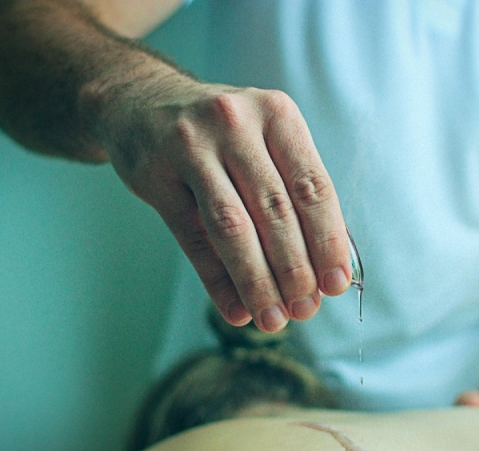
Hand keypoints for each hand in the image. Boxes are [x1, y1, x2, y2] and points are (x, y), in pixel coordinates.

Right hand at [92, 79, 350, 331]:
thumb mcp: (265, 143)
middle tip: (305, 310)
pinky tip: (235, 311)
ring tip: (274, 320)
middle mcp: (236, 123)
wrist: (141, 102)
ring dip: (257, 282)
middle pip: (275, 210)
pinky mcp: (154, 174)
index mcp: (277, 114)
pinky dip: (217, 281)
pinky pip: (192, 239)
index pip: (313, 187)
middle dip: (295, 269)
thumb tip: (324, 276)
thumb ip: (294, 197)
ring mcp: (191, 146)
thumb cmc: (223, 135)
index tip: (336, 285)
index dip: (328, 241)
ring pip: (233, 227)